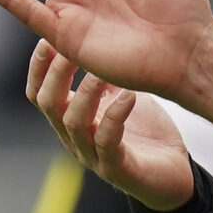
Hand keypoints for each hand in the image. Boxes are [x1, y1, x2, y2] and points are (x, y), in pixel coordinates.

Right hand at [28, 41, 194, 212]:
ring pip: (74, 121)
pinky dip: (115, 116)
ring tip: (103, 71)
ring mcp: (93, 156)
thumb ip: (104, 76)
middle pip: (49, 103)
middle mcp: (75, 138)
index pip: (38, 92)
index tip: (50, 36)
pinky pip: (108, 141)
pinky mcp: (117, 169)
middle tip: (73, 46)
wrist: (173, 176)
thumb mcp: (121, 96)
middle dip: (57, 72)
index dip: (38, 66)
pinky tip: (130, 96)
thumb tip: (92, 39)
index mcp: (71, 118)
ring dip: (87, 91)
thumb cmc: (146, 133)